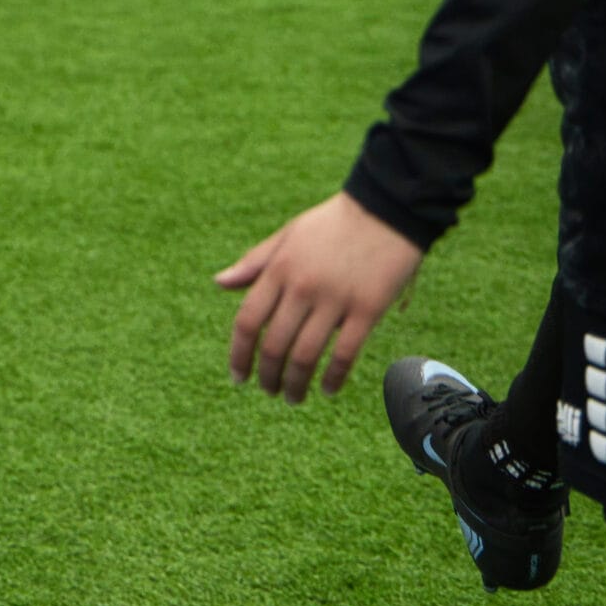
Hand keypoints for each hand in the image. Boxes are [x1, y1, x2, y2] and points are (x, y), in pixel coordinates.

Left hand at [218, 191, 422, 402]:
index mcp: (279, 268)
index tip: (238, 377)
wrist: (387, 208)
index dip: (239, 354)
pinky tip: (327, 389)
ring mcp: (335, 299)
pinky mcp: (368, 308)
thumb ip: (254, 263)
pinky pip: (345, 353)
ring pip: (306, 355)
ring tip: (293, 397)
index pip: (247, 321)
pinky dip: (332, 377)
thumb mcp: (287, 235)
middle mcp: (302, 286)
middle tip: (269, 392)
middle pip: (274, 345)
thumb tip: (219, 283)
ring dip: (296, 384)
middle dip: (267, 376)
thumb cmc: (333, 223)